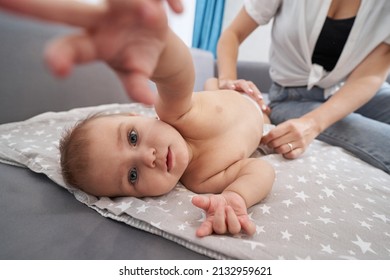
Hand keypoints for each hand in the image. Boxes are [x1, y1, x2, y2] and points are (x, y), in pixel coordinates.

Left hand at [0, 0, 182, 104]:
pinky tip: (178, 11)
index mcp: (91, 43)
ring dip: (131, 3)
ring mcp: (120, 7)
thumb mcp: (134, 73)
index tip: (53, 66)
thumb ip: (136, 83)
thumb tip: (147, 99)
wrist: (154, 39)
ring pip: (117, 0)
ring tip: (153, 13)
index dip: (60, 57)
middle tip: (6, 0)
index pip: (70, 48)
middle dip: (38, 7)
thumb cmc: (135, 58)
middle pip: (68, 11)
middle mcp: (98, 19)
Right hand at [191, 191, 255, 236]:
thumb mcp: (209, 201)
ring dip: (231, 218)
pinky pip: (249, 230)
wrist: (231, 199)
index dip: (203, 231)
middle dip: (219, 217)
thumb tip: (194, 199)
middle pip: (220, 229)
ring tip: (228, 207)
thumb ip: (202, 201)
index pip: (207, 229)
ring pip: (234, 229)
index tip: (199, 233)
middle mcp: (223, 227)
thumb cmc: (217, 203)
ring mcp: (234, 226)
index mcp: (212, 223)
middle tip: (220, 206)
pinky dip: (248, 227)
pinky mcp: (245, 223)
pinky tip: (244, 220)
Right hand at [219, 78, 270, 114]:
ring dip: (247, 87)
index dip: (261, 101)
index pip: (256, 94)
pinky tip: (232, 88)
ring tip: (250, 92)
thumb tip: (268, 110)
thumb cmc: (236, 93)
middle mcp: (244, 85)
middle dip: (256, 92)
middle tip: (260, 99)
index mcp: (249, 89)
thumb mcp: (245, 98)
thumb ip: (255, 103)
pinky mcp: (227, 83)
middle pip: (252, 86)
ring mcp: (236, 83)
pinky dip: (231, 85)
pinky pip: (229, 83)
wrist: (224, 85)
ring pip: (242, 83)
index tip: (264, 109)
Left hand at [261, 117, 319, 158]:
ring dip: (276, 150)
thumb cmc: (295, 125)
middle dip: (270, 145)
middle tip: (269, 144)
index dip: (265, 139)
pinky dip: (285, 154)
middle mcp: (295, 133)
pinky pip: (291, 155)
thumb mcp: (286, 123)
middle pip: (276, 143)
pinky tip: (284, 151)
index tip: (263, 141)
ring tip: (276, 147)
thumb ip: (276, 131)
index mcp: (289, 125)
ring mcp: (300, 142)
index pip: (273, 134)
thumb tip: (262, 140)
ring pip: (282, 150)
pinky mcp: (303, 149)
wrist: (311, 125)